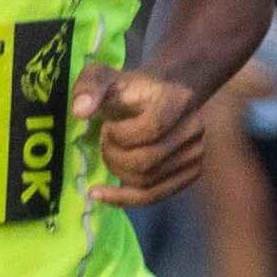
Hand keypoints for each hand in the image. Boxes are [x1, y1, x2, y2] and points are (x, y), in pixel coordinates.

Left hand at [78, 64, 207, 205]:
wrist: (158, 98)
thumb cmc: (127, 89)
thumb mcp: (103, 77)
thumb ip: (89, 87)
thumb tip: (80, 112)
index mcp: (178, 99)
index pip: (151, 129)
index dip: (120, 135)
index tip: (108, 125)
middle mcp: (195, 127)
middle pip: (147, 161)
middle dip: (114, 156)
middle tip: (105, 143)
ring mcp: (196, 153)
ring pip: (148, 181)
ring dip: (117, 173)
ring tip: (111, 154)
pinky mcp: (191, 173)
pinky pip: (154, 196)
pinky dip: (123, 199)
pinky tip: (100, 194)